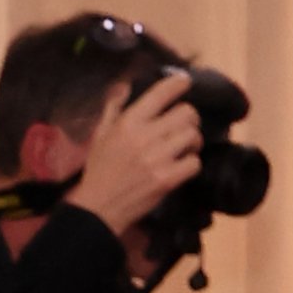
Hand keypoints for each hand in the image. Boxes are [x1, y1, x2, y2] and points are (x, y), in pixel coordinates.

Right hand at [65, 70, 201, 249]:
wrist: (98, 210)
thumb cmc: (99, 171)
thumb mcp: (100, 135)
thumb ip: (113, 109)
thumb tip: (125, 87)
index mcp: (129, 122)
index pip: (162, 92)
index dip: (179, 83)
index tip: (185, 83)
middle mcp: (145, 136)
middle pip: (187, 113)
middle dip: (189, 118)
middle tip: (183, 127)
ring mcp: (158, 159)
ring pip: (194, 136)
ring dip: (193, 141)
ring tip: (184, 148)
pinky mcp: (167, 179)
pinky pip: (194, 162)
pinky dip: (191, 164)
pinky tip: (182, 167)